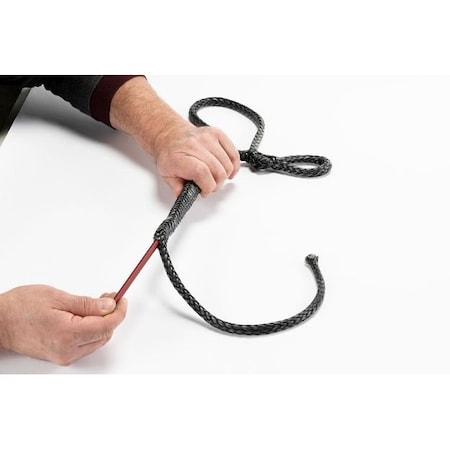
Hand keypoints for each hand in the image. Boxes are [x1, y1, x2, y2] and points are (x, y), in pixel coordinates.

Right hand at [0, 285, 126, 364]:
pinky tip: (88, 315)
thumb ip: (87, 304)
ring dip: (102, 322)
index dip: (119, 311)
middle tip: (110, 298)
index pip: (107, 326)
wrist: (0, 322)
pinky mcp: (61, 355)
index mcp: (68, 333)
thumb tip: (109, 306)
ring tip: (97, 304)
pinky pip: (86, 344)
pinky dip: (92, 329)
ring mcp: (64, 355)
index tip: (122, 299)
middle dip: (112, 315)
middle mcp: (68, 349)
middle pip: (105, 334)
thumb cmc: (21, 307)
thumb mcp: (58, 297)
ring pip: (97, 339)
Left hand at [109, 76, 240, 196]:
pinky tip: (226, 168)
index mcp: (179, 157)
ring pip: (226, 163)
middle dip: (215, 184)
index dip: (207, 187)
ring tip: (216, 177)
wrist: (165, 131)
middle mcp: (193, 146)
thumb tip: (187, 199)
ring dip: (224, 175)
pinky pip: (232, 151)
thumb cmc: (166, 154)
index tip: (204, 191)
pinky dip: (232, 162)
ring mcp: (205, 138)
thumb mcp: (165, 175)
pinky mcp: (215, 133)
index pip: (202, 175)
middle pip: (217, 171)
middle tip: (209, 185)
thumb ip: (177, 189)